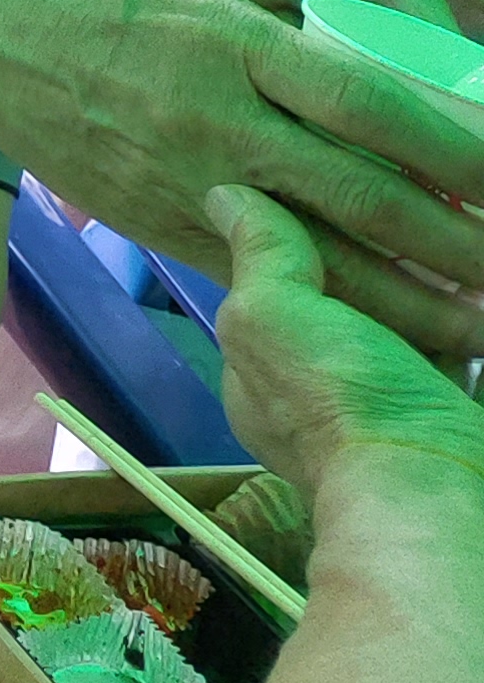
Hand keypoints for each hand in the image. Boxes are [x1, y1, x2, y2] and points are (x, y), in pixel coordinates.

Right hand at [0, 0, 483, 354]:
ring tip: (476, 321)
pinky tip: (377, 328)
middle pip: (364, 195)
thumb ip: (285, 52)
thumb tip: (385, 101)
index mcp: (235, 43)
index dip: (456, 153)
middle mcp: (216, 115)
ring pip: (319, 254)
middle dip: (459, 243)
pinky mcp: (156, 223)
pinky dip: (328, 309)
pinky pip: (257, 276)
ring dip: (411, 297)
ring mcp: (183, 177)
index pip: (372, 107)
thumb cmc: (94, 1)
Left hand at [202, 185, 483, 500]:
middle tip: (403, 225)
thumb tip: (224, 192)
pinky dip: (464, 330)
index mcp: (262, 385)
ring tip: (448, 244)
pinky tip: (473, 299)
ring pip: (404, 339)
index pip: (272, 302)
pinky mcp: (449, 423)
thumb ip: (257, 259)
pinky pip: (452, 362)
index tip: (332, 209)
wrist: (433, 489)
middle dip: (374, 275)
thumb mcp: (271, 315)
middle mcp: (320, 404)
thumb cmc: (336, 399)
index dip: (297, 253)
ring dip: (426, 297)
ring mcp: (389, 417)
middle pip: (344, 320)